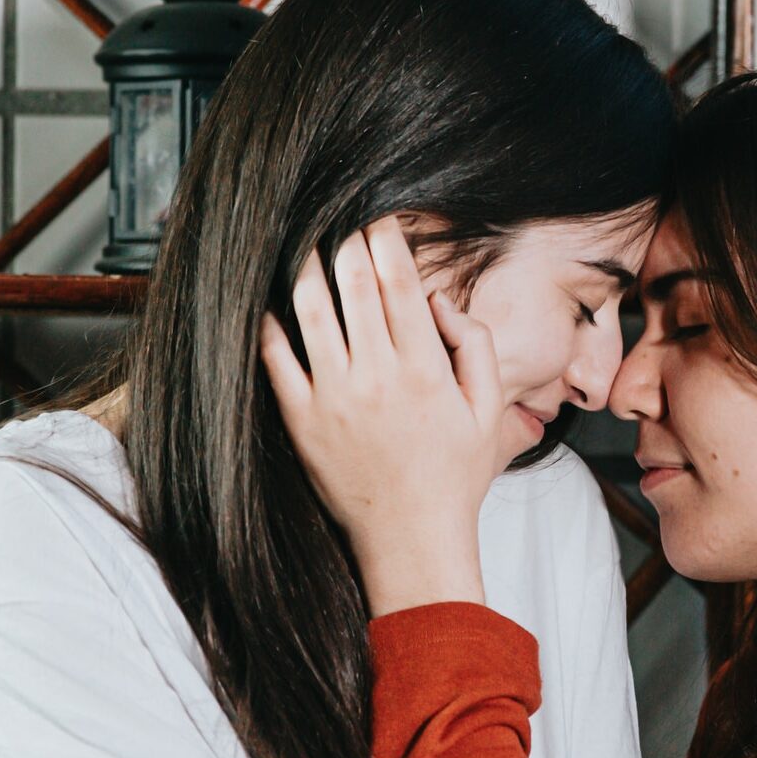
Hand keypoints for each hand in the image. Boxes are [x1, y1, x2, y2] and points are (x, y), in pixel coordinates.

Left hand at [260, 217, 504, 616]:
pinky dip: (269, 325)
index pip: (400, 283)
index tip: (379, 218)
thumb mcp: (489, 410)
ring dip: (305, 269)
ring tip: (301, 244)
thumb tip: (440, 302)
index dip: (387, 240)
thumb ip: (475, 347)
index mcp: (425, 369)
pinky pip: (277, 360)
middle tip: (341, 220)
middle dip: (347, 242)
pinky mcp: (302, 421)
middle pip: (354, 285)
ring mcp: (334, 397)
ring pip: (310, 312)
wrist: (412, 539)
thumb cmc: (454, 476)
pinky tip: (267, 301)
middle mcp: (377, 376)